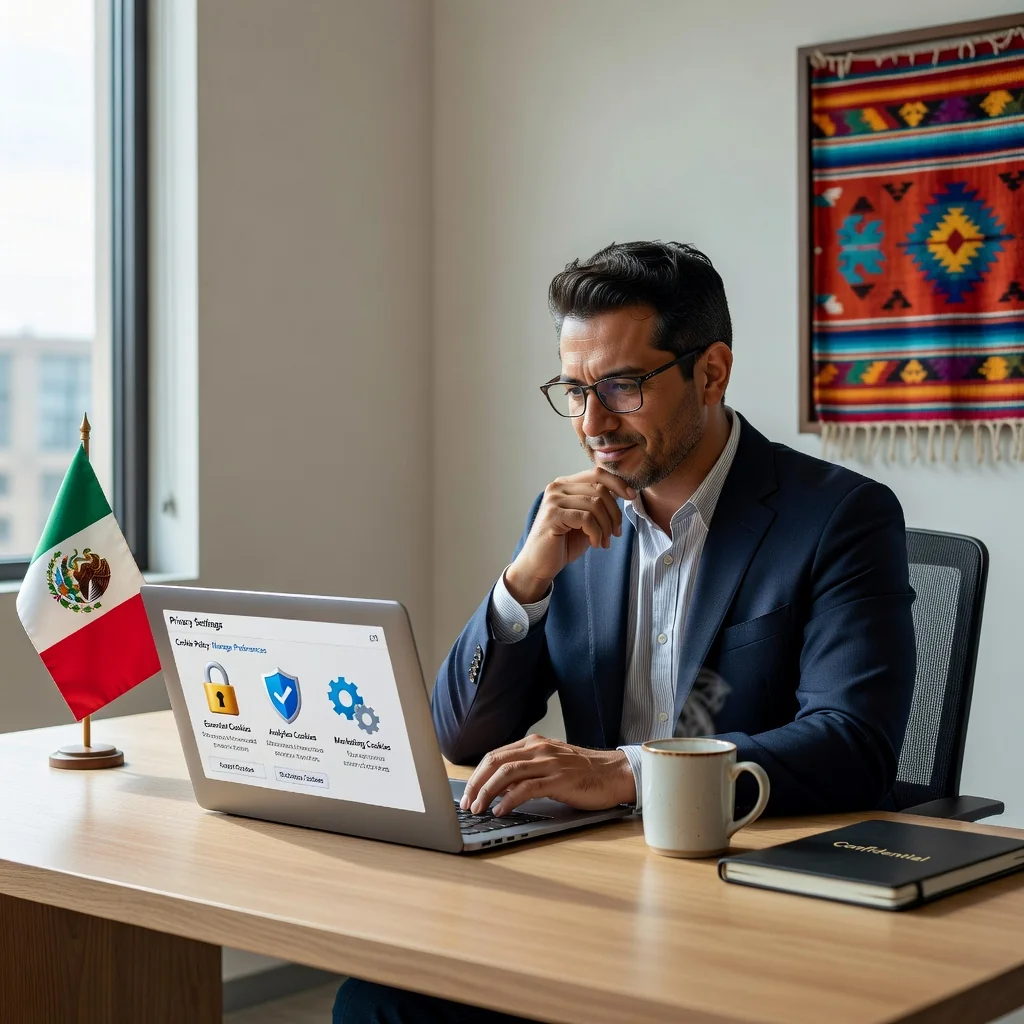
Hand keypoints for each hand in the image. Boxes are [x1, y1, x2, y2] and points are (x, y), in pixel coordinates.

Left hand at [460, 734, 635, 815]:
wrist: (615, 773)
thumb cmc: (583, 773)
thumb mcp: (551, 764)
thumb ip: (527, 770)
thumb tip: (499, 788)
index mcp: (534, 744)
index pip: (496, 755)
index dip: (478, 774)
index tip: (468, 792)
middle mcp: (538, 749)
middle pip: (496, 762)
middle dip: (477, 783)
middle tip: (468, 803)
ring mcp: (549, 763)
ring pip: (507, 773)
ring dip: (487, 792)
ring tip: (479, 808)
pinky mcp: (559, 780)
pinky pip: (527, 788)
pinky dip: (509, 799)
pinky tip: (501, 810)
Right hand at [505, 469, 635, 602]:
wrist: (539, 564)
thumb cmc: (563, 543)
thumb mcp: (586, 520)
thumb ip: (598, 504)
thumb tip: (623, 493)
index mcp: (565, 484)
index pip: (597, 473)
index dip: (618, 483)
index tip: (631, 496)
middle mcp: (557, 487)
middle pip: (600, 489)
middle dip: (614, 514)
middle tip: (615, 533)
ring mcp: (554, 500)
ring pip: (595, 504)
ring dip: (606, 527)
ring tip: (603, 542)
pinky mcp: (553, 515)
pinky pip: (586, 518)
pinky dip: (596, 533)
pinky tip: (595, 544)